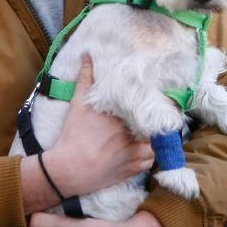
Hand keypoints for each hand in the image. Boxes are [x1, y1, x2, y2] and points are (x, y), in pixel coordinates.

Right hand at [43, 55, 153, 197]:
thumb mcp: (78, 104)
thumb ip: (86, 78)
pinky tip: (147, 147)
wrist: (67, 170)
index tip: (159, 97)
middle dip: (158, 119)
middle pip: (157, 126)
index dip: (156, 102)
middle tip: (159, 112)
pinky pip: (151, 161)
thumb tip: (88, 55)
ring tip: (154, 130)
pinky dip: (151, 154)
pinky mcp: (133, 170)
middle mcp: (134, 137)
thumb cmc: (73, 135)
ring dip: (157, 138)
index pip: (150, 107)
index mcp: (124, 119)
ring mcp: (136, 155)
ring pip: (157, 145)